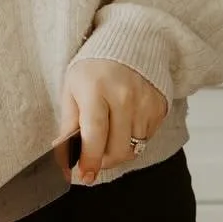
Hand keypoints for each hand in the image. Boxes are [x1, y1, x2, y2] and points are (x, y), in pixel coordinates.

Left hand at [58, 60, 169, 183]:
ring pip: (134, 148)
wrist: (130, 45)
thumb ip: (69, 125)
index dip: (89, 160)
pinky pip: (147, 139)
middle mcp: (124, 95)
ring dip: (118, 151)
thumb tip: (62, 155)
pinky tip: (125, 124)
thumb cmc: (94, 70)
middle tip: (93, 159)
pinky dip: (134, 140)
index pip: (95, 134)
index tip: (84, 175)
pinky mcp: (160, 107)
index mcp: (96, 88)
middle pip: (117, 149)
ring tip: (108, 137)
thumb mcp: (72, 90)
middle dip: (103, 162)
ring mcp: (145, 102)